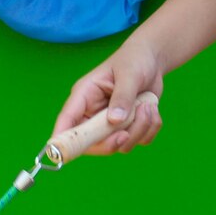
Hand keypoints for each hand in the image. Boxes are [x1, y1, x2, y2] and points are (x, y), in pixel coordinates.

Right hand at [53, 37, 165, 155]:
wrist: (153, 60)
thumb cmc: (134, 60)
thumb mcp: (129, 74)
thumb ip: (122, 97)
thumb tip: (115, 121)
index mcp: (83, 97)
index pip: (67, 121)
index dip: (62, 139)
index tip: (63, 154)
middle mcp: (93, 113)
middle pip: (91, 143)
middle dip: (111, 141)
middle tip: (125, 134)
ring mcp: (111, 123)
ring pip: (119, 144)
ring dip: (138, 130)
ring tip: (148, 107)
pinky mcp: (129, 127)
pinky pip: (138, 141)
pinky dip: (150, 129)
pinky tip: (152, 110)